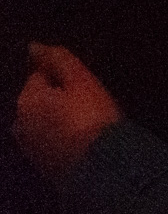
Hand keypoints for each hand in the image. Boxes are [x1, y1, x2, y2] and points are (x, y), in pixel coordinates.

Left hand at [12, 43, 121, 180]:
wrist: (101, 167)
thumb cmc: (92, 116)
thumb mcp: (81, 80)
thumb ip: (57, 60)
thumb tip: (33, 46)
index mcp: (26, 100)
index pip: (39, 75)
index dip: (63, 76)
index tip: (85, 83)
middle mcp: (19, 124)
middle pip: (39, 101)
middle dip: (57, 99)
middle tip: (87, 101)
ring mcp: (29, 148)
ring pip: (43, 123)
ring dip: (58, 119)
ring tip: (86, 121)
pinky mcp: (42, 167)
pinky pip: (50, 142)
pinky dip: (61, 138)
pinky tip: (81, 139)